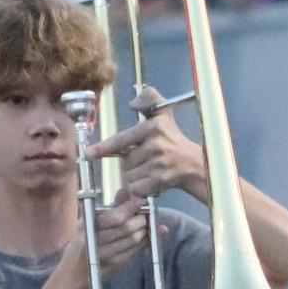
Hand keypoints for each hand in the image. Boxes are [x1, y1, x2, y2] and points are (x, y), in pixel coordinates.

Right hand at [86, 190, 150, 278]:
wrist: (73, 275)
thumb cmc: (81, 245)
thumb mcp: (87, 225)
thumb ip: (109, 209)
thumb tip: (126, 191)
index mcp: (86, 227)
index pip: (114, 217)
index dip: (130, 208)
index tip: (140, 201)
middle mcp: (95, 240)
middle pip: (127, 228)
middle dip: (140, 219)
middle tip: (145, 214)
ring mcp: (106, 254)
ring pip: (134, 239)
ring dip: (144, 230)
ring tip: (145, 224)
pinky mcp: (115, 264)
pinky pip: (135, 250)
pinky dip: (144, 241)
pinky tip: (145, 236)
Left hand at [88, 87, 206, 202]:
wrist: (198, 166)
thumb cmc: (176, 141)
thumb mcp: (165, 115)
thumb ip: (150, 100)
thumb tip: (132, 104)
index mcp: (155, 126)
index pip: (123, 139)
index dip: (104, 147)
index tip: (89, 154)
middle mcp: (157, 144)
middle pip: (125, 161)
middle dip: (132, 163)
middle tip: (148, 161)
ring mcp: (159, 163)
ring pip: (129, 175)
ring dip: (136, 176)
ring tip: (152, 171)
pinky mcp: (161, 180)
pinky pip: (137, 187)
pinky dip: (141, 188)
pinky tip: (154, 182)